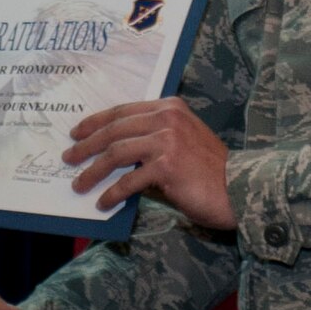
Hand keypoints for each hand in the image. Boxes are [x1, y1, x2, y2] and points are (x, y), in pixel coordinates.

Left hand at [62, 98, 235, 229]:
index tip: (77, 133)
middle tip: (69, 158)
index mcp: (170, 107)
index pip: (122, 111)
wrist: (241, 188)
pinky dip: (112, 193)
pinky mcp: (167, 166)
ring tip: (79, 184)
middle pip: (114, 129)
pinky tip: (104, 202)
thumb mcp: (182, 142)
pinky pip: (129, 180)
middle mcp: (167, 118)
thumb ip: (153, 140)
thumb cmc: (211, 171)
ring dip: (92, 171)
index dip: (95, 122)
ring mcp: (167, 140)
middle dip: (86, 146)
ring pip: (116, 153)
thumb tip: (114, 155)